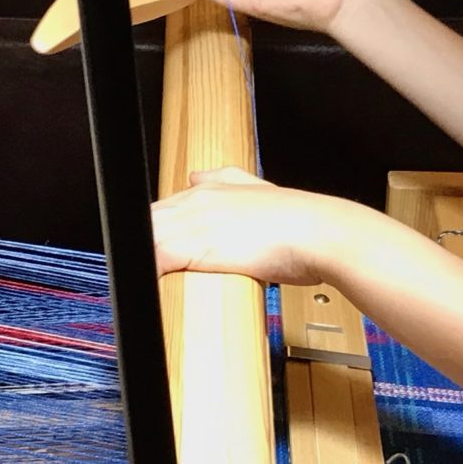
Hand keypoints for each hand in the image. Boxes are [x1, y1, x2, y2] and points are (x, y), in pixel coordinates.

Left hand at [153, 168, 362, 284]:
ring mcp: (191, 220)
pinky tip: (152, 288)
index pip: (161, 209)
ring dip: (142, 258)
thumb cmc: (299, 223)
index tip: (158, 251)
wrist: (319, 233)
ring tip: (146, 284)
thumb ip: (222, 180)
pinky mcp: (191, 245)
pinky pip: (152, 259)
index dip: (155, 233)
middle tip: (149, 272)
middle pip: (145, 221)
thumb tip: (195, 175)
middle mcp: (194, 199)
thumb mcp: (257, 189)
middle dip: (143, 245)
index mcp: (206, 188)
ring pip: (143, 237)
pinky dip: (148, 274)